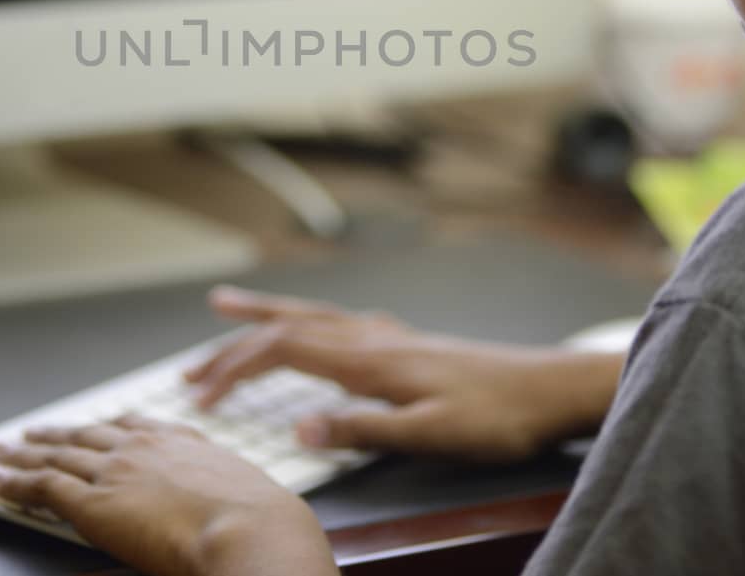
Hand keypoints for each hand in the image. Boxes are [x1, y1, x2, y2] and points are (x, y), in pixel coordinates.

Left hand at [0, 413, 337, 575]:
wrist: (249, 529)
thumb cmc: (260, 524)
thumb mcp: (245, 495)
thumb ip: (221, 494)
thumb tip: (228, 514)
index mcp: (181, 443)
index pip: (133, 427)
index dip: (105, 428)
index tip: (93, 427)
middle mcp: (143, 448)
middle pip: (87, 436)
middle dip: (57, 435)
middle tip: (34, 433)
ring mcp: (116, 471)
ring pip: (57, 456)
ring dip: (25, 454)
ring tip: (4, 453)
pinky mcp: (93, 502)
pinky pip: (43, 486)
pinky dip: (15, 482)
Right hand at [185, 286, 624, 462]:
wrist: (552, 389)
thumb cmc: (500, 416)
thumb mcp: (431, 435)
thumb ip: (364, 429)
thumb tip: (299, 428)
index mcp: (372, 360)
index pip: (283, 352)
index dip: (235, 369)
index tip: (202, 396)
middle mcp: (375, 339)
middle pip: (289, 328)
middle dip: (235, 343)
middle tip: (192, 365)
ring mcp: (392, 337)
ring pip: (313, 317)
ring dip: (266, 318)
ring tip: (228, 310)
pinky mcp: (409, 344)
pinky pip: (340, 322)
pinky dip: (308, 320)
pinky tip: (315, 326)